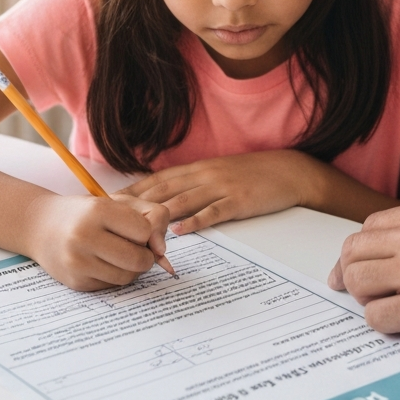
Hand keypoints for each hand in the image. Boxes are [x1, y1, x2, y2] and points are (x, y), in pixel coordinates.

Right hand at [27, 191, 171, 290]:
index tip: (135, 227)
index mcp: (98, 210)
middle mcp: (83, 237)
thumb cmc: (89, 212)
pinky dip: (116, 276)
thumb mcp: (122, 202)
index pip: (145, 231)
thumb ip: (154, 216)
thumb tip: (161, 251)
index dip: (147, 231)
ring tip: (120, 253)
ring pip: (128, 277)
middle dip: (145, 255)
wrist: (42, 226)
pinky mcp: (76, 282)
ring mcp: (77, 262)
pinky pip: (113, 286)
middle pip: (139, 259)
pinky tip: (104, 262)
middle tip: (134, 246)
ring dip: (132, 268)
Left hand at [124, 150, 323, 233]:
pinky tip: (180, 230)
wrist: (290, 171)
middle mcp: (205, 175)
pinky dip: (196, 221)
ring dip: (159, 215)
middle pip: (164, 190)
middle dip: (135, 204)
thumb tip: (168, 199)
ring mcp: (222, 187)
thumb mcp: (220, 174)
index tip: (109, 202)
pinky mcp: (239, 201)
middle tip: (111, 218)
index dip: (132, 190)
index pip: (158, 179)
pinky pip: (214, 211)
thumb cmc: (254, 175)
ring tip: (136, 230)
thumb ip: (195, 184)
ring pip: (184, 200)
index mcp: (199, 169)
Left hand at [327, 198, 399, 346]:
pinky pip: (376, 317)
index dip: (359, 253)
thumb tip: (395, 254)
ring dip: (366, 299)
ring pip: (357, 281)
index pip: (368, 227)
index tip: (358, 270)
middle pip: (354, 252)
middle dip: (352, 275)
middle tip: (364, 294)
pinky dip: (383, 324)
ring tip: (389, 308)